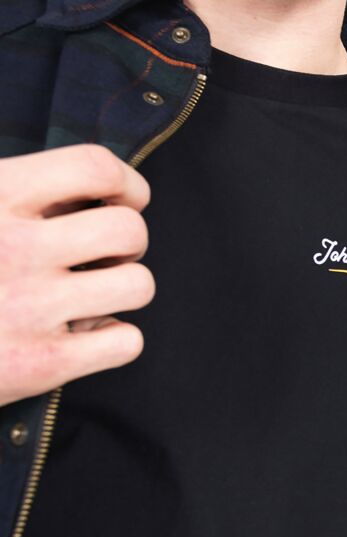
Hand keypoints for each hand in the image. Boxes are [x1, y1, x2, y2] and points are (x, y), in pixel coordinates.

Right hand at [0, 144, 154, 406]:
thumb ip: (13, 191)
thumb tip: (93, 185)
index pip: (93, 166)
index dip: (125, 183)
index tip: (126, 199)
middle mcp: (13, 247)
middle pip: (130, 231)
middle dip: (127, 243)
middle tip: (101, 256)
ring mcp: (29, 307)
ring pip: (138, 286)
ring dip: (122, 289)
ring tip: (88, 295)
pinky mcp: (40, 365)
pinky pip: (126, 342)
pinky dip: (113, 340)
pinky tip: (79, 337)